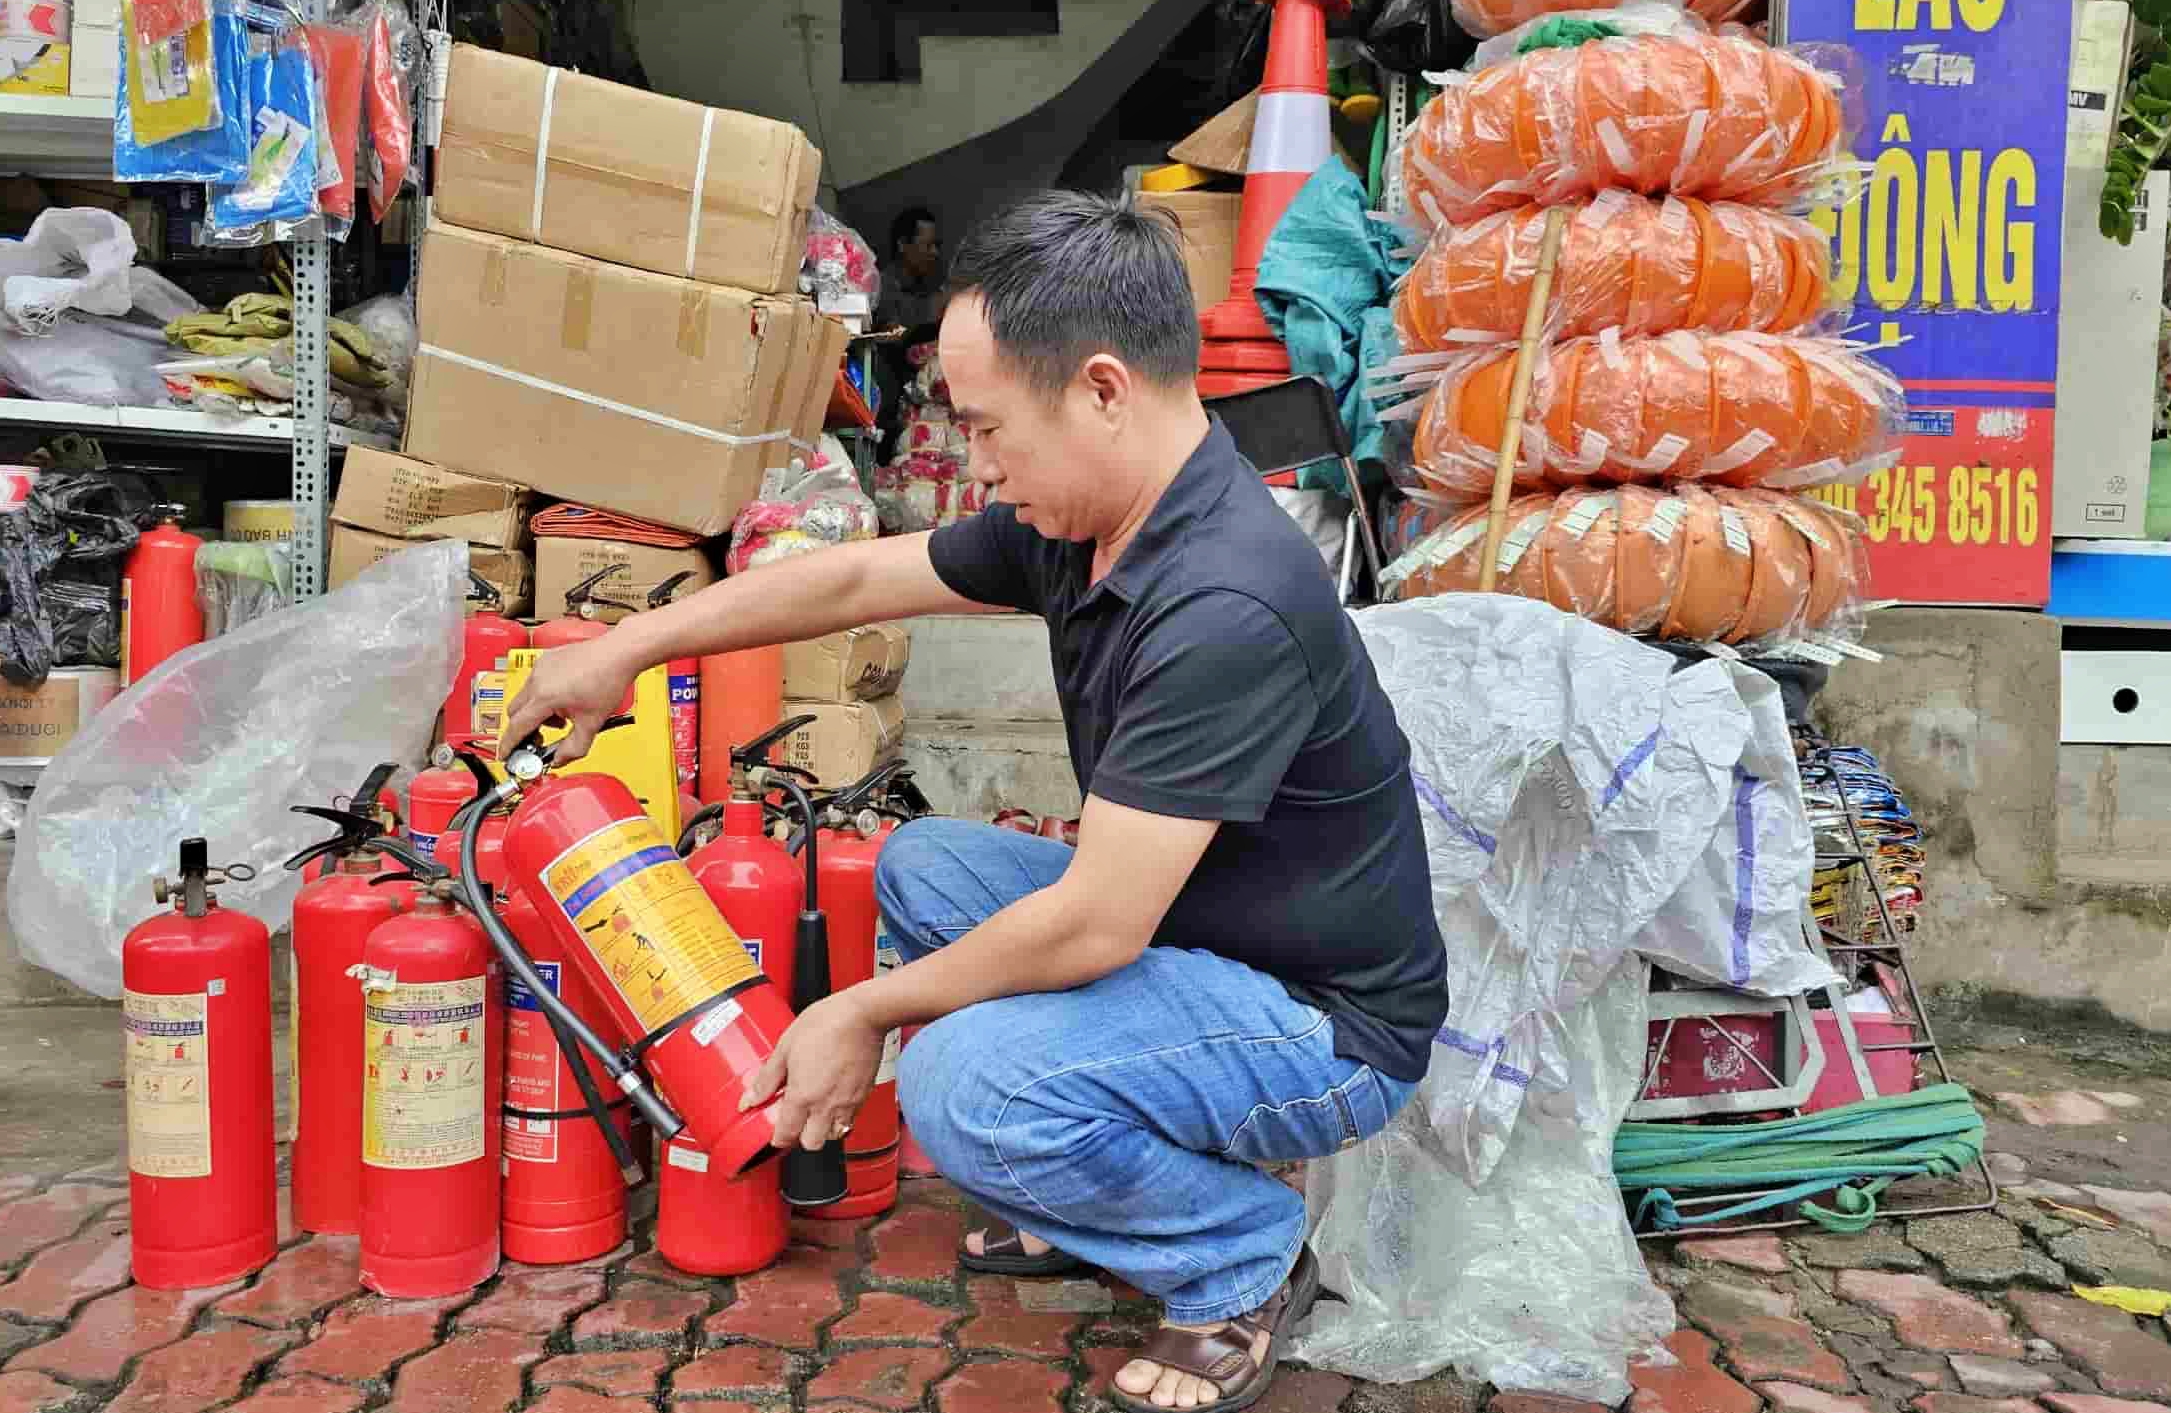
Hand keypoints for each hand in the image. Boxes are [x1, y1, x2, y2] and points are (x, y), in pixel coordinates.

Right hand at [498, 634, 640, 765]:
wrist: (619, 653)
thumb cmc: (608, 680)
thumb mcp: (592, 723)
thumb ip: (574, 748)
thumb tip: (560, 759)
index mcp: (544, 696)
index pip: (517, 727)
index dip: (508, 745)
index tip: (505, 755)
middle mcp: (537, 680)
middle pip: (515, 713)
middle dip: (526, 729)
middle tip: (542, 739)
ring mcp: (540, 667)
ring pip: (525, 697)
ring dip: (537, 712)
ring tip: (563, 715)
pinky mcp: (546, 659)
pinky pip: (535, 683)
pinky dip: (543, 696)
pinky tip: (566, 699)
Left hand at [739, 992, 884, 1150]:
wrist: (863, 1014)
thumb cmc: (827, 1023)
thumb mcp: (785, 1047)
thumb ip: (767, 1078)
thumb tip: (749, 1099)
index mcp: (803, 1095)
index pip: (786, 1135)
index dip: (777, 1137)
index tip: (775, 1129)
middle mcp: (826, 1105)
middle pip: (811, 1144)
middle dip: (801, 1137)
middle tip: (795, 1120)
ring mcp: (848, 1102)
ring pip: (834, 1135)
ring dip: (823, 1129)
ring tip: (816, 1110)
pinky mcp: (864, 1095)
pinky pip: (852, 1119)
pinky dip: (842, 1116)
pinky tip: (834, 1098)